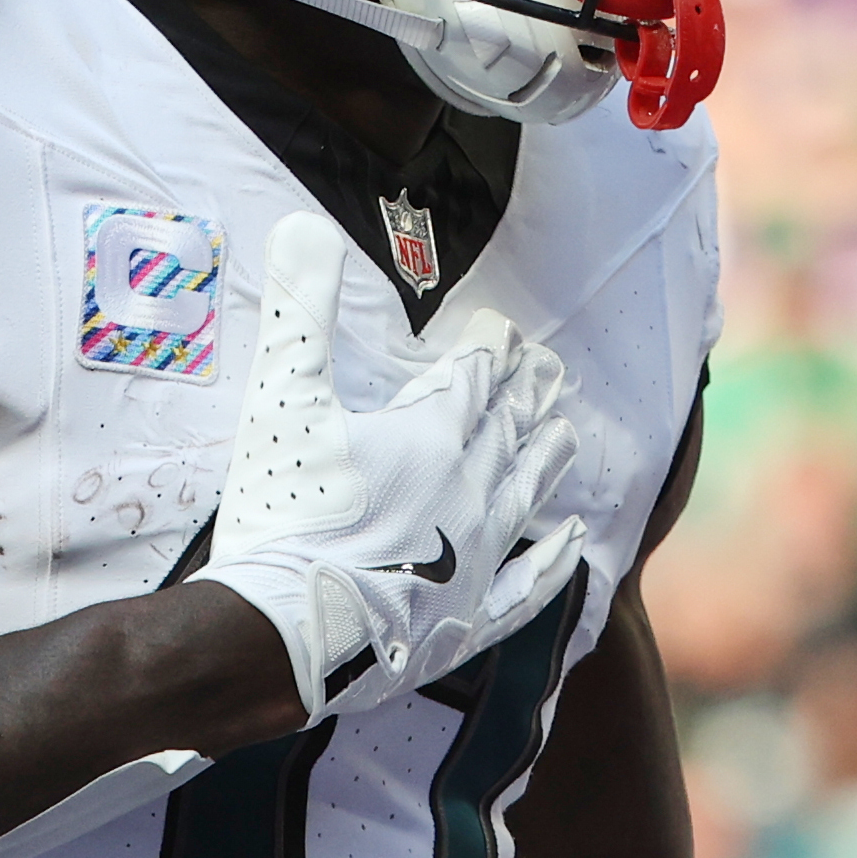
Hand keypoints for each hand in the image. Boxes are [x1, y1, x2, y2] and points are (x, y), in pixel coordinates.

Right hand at [198, 209, 586, 722]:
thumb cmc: (281, 513)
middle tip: (550, 370)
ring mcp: (477, 558)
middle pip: (507, 428)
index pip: (475, 375)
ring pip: (525, 492)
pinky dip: (554, 559)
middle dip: (526, 393)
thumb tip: (303, 225)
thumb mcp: (281, 399)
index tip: (502, 331)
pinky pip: (530, 584)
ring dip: (546, 457)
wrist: (281, 632)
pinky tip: (575, 540)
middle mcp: (468, 489)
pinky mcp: (470, 620)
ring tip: (567, 432)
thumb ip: (299, 312)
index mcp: (430, 435)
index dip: (491, 348)